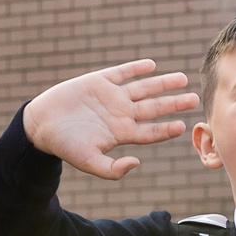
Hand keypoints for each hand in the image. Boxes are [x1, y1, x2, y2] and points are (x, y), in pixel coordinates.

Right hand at [22, 61, 199, 180]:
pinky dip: (136, 68)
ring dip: (162, 83)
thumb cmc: (64, 146)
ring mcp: (111, 96)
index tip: (183, 126)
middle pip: (153, 108)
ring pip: (143, 88)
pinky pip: (122, 73)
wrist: (41, 124)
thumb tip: (136, 162)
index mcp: (120, 133)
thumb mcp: (88, 162)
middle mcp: (120, 113)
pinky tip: (151, 65)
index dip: (166, 129)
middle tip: (194, 99)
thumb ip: (112, 169)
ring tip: (182, 78)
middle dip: (174, 103)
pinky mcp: (99, 81)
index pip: (150, 131)